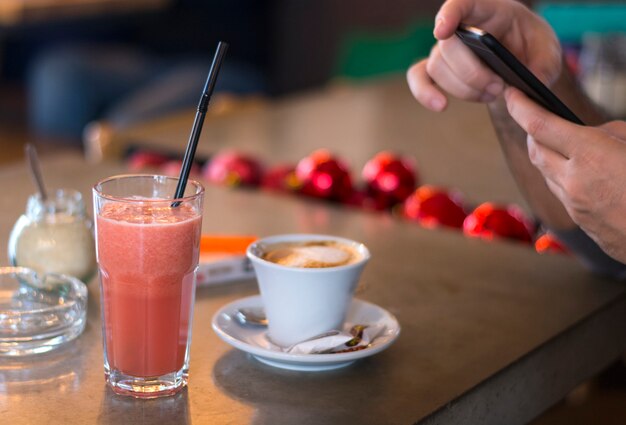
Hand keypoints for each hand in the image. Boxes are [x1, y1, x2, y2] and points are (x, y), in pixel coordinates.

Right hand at [407, 0, 561, 110]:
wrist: (523, 58)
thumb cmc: (533, 46)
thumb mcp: (549, 51)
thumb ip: (544, 66)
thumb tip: (527, 85)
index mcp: (489, 10)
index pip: (462, 4)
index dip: (449, 15)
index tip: (442, 31)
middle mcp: (462, 27)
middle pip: (448, 47)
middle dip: (471, 73)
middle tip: (498, 87)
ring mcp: (447, 49)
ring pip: (438, 68)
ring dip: (464, 89)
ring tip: (492, 94)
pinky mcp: (440, 70)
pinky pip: (419, 78)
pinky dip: (425, 93)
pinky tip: (441, 105)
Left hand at [505, 87, 625, 262]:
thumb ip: (609, 134)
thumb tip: (589, 133)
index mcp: (590, 155)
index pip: (539, 125)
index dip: (520, 107)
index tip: (512, 94)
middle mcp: (574, 180)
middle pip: (535, 149)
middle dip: (531, 130)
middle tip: (534, 115)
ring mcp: (574, 203)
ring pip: (545, 172)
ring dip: (545, 154)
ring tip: (557, 142)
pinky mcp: (579, 219)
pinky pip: (559, 191)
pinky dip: (559, 176)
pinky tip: (574, 172)